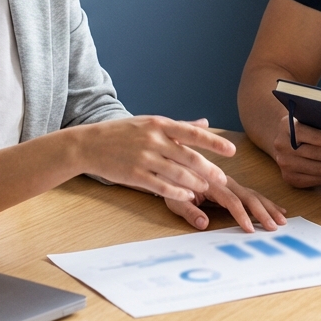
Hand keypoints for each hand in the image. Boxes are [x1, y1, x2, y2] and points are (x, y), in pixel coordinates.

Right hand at [74, 116, 231, 201]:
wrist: (89, 144)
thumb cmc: (122, 132)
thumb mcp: (150, 123)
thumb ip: (179, 125)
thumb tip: (204, 123)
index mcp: (159, 124)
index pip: (192, 133)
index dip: (214, 142)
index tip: (231, 150)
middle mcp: (154, 140)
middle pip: (188, 157)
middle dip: (208, 169)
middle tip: (223, 179)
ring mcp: (144, 158)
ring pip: (177, 174)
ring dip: (195, 184)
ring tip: (206, 190)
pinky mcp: (135, 175)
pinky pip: (162, 187)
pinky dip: (177, 193)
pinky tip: (188, 197)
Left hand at [165, 174, 288, 232]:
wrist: (172, 165)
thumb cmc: (172, 184)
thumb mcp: (174, 199)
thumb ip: (188, 211)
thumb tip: (204, 224)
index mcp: (212, 183)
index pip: (231, 201)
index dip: (241, 215)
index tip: (250, 229)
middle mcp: (225, 181)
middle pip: (248, 196)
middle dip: (263, 212)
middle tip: (275, 227)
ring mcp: (231, 183)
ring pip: (254, 194)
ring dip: (269, 207)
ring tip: (283, 220)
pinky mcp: (233, 187)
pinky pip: (252, 194)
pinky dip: (267, 202)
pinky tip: (279, 209)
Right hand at [270, 112, 320, 187]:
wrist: (284, 140)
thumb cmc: (304, 126)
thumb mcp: (306, 118)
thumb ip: (319, 121)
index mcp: (285, 127)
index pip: (302, 132)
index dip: (319, 137)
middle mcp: (282, 147)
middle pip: (314, 154)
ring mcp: (285, 165)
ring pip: (318, 169)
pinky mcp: (290, 179)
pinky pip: (316, 179)